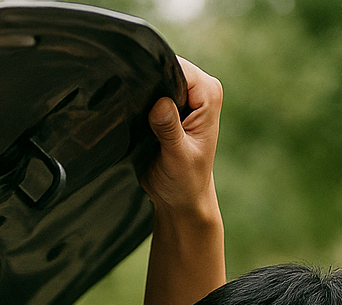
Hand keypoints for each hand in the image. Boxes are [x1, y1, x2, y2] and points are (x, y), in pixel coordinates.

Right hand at [141, 58, 222, 217]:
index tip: (142, 99)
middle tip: (136, 113)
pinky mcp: (168, 102)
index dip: (157, 77)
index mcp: (209, 95)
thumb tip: (160, 104)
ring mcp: (183, 94)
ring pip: (154, 77)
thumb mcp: (178, 158)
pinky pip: (148, 90)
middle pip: (164, 67)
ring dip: (141, 94)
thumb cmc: (184, 182)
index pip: (178, 68)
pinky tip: (132, 117)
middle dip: (148, 85)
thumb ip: (170, 130)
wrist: (180, 199)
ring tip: (135, 118)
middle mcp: (199, 88)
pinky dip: (139, 101)